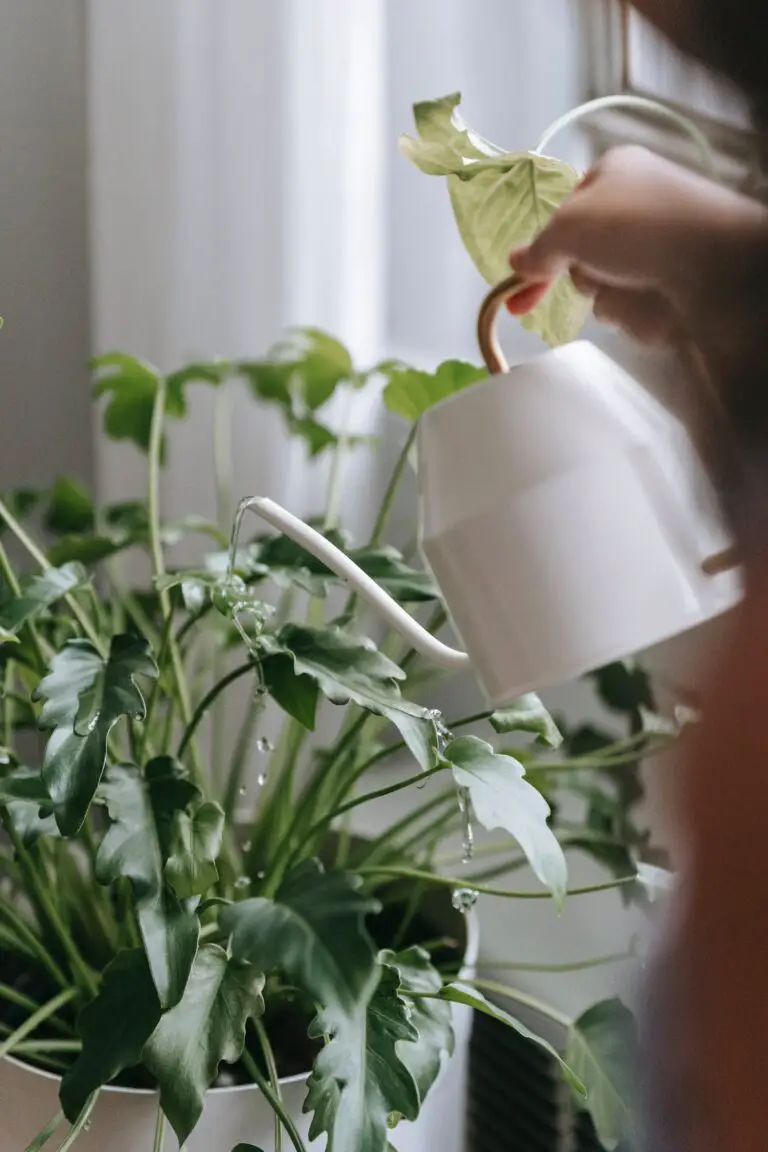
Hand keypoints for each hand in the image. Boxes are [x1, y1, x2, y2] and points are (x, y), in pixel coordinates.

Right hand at [508, 146, 767, 359]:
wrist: (720, 264)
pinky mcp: (676, 288)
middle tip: (603, 273)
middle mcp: (637, 209)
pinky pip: (637, 313)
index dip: (541, 255)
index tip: (518, 295)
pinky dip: (642, 315)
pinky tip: (661, 304)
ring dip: (615, 299)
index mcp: (613, 175)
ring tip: (641, 286)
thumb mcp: (571, 226)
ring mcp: (658, 251)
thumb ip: (538, 249)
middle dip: (586, 277)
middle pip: (583, 261)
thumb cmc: (641, 226)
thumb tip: (514, 264)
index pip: (563, 217)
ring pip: (608, 293)